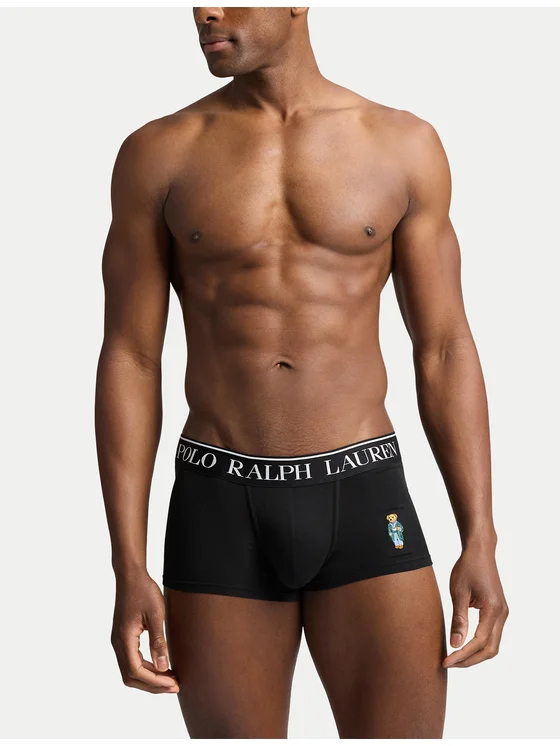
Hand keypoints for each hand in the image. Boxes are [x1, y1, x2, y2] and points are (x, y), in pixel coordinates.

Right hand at [111, 571, 179, 692]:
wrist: (131, 576)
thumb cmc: (143, 591)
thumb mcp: (155, 614)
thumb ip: (158, 641)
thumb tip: (163, 667)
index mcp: (124, 638)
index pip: (136, 670)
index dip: (155, 681)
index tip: (173, 684)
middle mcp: (118, 643)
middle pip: (131, 676)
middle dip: (152, 685)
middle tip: (175, 686)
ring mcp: (119, 641)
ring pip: (130, 671)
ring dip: (149, 679)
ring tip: (170, 680)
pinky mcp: (123, 638)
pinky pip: (131, 660)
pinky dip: (145, 668)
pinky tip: (161, 667)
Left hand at [442, 545, 508, 667]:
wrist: (480, 551)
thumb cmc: (467, 568)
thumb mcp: (459, 592)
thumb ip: (459, 619)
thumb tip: (455, 644)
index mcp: (493, 609)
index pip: (479, 642)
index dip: (462, 655)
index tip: (446, 661)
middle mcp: (502, 614)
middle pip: (490, 649)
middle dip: (470, 660)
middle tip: (449, 663)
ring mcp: (502, 613)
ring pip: (492, 644)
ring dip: (475, 655)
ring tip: (455, 658)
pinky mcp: (498, 611)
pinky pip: (491, 635)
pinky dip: (479, 645)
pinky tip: (463, 645)